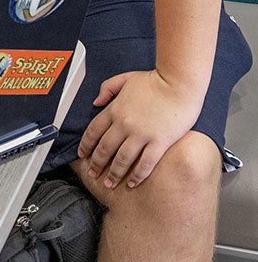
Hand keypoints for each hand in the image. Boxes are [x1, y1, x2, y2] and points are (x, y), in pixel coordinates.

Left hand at [77, 70, 202, 188]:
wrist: (179, 83)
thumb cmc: (155, 80)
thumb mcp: (125, 79)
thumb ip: (107, 89)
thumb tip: (95, 102)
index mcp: (114, 109)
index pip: (94, 131)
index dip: (86, 145)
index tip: (82, 155)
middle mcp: (124, 124)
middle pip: (105, 148)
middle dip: (96, 164)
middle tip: (93, 174)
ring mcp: (141, 134)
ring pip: (122, 159)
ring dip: (114, 173)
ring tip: (109, 183)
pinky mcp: (159, 142)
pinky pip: (145, 163)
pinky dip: (137, 175)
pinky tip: (132, 183)